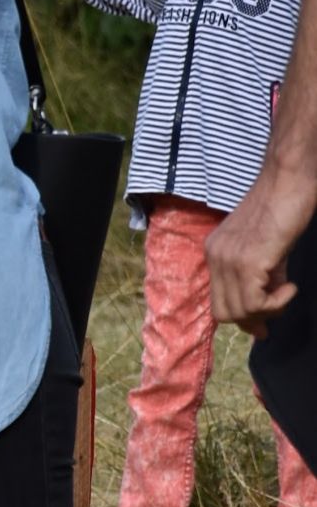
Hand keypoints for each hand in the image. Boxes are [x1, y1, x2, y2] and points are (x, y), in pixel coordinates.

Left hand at [206, 169, 315, 334]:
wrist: (289, 180)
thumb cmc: (284, 207)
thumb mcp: (268, 248)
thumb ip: (262, 277)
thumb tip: (266, 311)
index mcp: (215, 252)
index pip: (218, 300)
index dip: (242, 317)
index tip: (262, 326)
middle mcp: (215, 256)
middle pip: (224, 313)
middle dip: (254, 318)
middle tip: (279, 304)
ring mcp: (228, 259)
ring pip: (239, 312)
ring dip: (269, 310)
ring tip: (287, 289)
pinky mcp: (248, 261)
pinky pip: (255, 303)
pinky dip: (276, 303)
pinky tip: (290, 286)